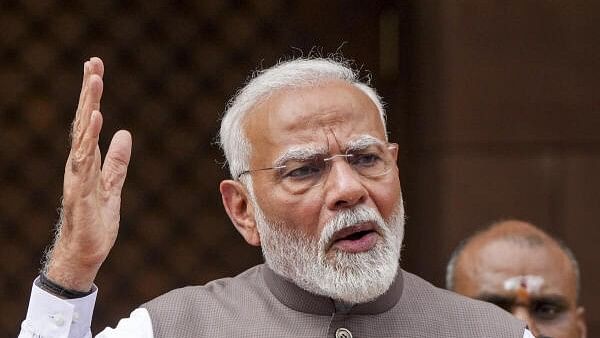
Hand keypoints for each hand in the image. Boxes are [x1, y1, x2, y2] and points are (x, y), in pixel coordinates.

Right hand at [44, 57, 131, 291]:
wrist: (85, 253)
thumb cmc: (95, 221)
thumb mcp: (113, 186)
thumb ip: (117, 161)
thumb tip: (124, 133)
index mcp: (87, 161)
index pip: (88, 123)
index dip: (92, 97)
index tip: (95, 70)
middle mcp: (79, 164)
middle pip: (82, 122)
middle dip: (88, 92)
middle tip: (93, 62)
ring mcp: (77, 176)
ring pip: (82, 135)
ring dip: (88, 106)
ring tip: (94, 80)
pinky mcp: (80, 190)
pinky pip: (86, 160)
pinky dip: (90, 137)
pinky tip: (95, 117)